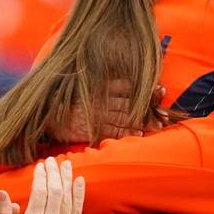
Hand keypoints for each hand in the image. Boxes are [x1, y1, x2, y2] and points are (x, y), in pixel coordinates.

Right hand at [0, 157, 84, 213]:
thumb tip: (1, 192)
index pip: (40, 192)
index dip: (41, 176)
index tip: (41, 165)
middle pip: (55, 192)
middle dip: (54, 173)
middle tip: (53, 161)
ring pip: (68, 199)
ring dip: (67, 179)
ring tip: (66, 164)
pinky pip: (77, 211)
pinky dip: (79, 195)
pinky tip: (79, 182)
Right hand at [48, 81, 167, 141]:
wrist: (47, 117)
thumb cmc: (66, 101)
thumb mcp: (84, 85)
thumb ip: (105, 82)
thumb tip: (126, 79)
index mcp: (100, 88)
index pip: (128, 86)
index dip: (145, 88)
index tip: (161, 89)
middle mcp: (102, 101)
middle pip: (131, 102)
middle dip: (150, 106)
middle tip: (165, 111)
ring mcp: (98, 115)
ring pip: (125, 117)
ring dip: (143, 121)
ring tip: (159, 124)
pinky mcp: (93, 129)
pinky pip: (113, 131)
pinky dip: (127, 133)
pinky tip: (139, 134)